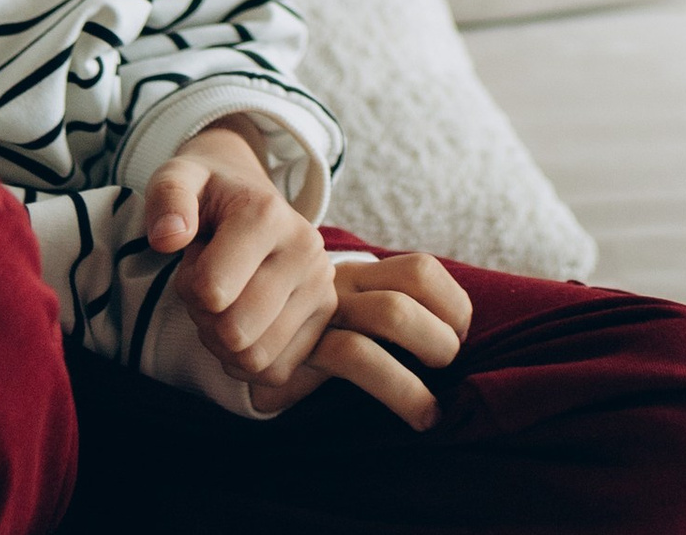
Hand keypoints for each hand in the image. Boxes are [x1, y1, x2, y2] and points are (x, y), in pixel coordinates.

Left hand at [145, 122, 338, 397]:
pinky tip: (245, 323)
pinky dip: (249, 361)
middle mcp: (306, 249)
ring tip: (227, 301)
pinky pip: (276, 372)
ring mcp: (322, 286)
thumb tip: (167, 238)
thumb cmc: (209, 194)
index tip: (196, 255)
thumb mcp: (178, 177)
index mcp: (268, 214)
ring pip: (256, 358)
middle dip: (206, 317)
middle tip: (210, 285)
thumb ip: (167, 198)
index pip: (211, 291)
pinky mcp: (326, 317)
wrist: (250, 196)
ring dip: (225, 343)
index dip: (188, 284)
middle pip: (235, 332)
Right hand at [251, 254, 474, 431]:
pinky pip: (356, 355)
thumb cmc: (297, 336)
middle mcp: (345, 283)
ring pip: (391, 312)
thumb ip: (379, 314)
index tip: (457, 338)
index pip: (420, 270)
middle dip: (445, 327)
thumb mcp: (340, 316)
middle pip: (415, 279)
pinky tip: (419, 416)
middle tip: (448, 365)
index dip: (451, 302)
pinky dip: (399, 387)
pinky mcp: (303, 344)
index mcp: (360, 273)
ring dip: (430, 352)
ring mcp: (324, 309)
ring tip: (437, 404)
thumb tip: (449, 346)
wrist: (228, 335)